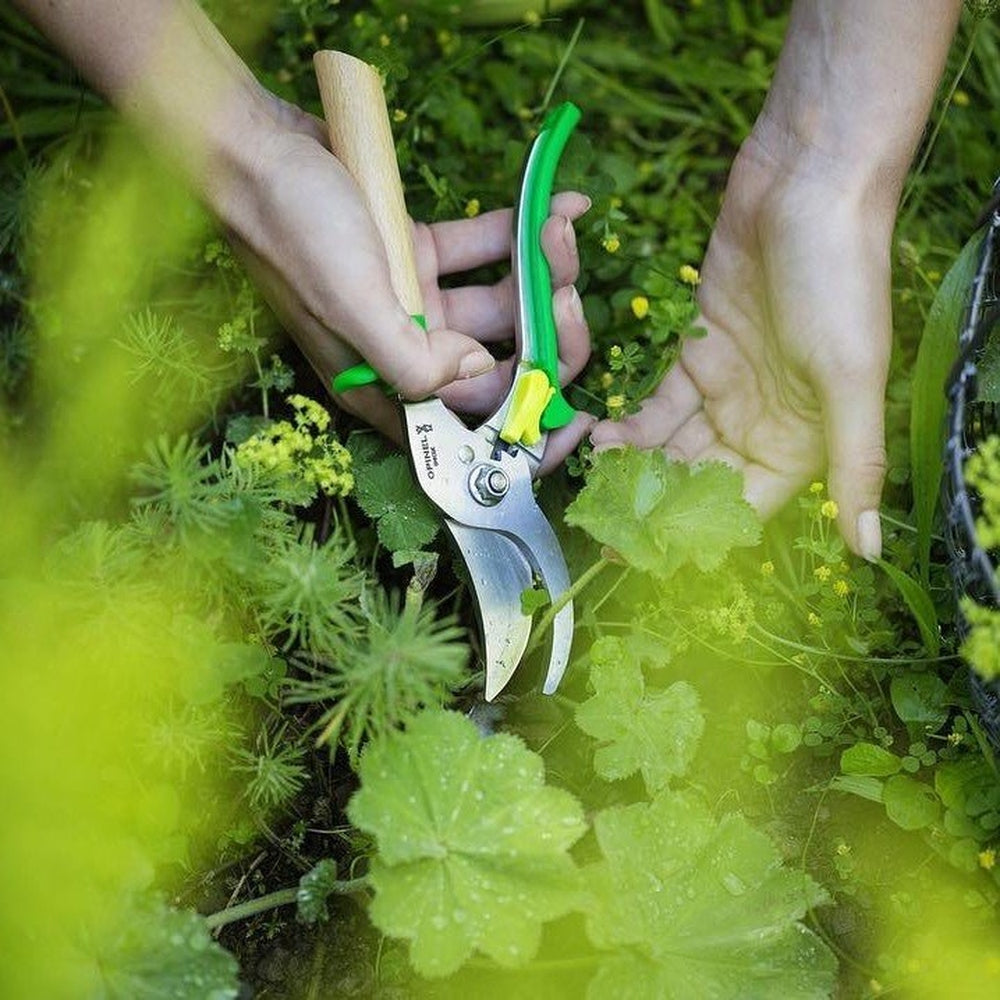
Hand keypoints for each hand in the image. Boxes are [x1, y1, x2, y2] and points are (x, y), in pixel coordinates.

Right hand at [223, 105, 592, 469]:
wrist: (255, 146)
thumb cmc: (292, 230)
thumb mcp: (351, 305)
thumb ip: (413, 360)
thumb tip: (478, 370)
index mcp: (384, 385)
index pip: (466, 429)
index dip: (524, 432)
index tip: (576, 419)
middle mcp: (405, 352)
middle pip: (499, 365)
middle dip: (545, 334)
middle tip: (568, 292)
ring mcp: (417, 302)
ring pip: (501, 304)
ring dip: (542, 272)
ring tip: (560, 228)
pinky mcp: (421, 254)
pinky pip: (486, 250)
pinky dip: (522, 230)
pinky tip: (562, 202)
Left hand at [590, 132, 892, 558]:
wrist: (807, 184)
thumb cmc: (842, 280)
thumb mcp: (852, 378)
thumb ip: (856, 464)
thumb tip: (868, 552)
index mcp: (803, 441)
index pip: (743, 506)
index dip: (696, 532)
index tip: (646, 551)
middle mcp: (763, 422)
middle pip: (698, 482)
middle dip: (652, 504)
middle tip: (603, 524)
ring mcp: (726, 387)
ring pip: (671, 446)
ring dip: (634, 466)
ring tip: (594, 479)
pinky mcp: (696, 351)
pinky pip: (657, 402)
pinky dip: (629, 422)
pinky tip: (599, 435)